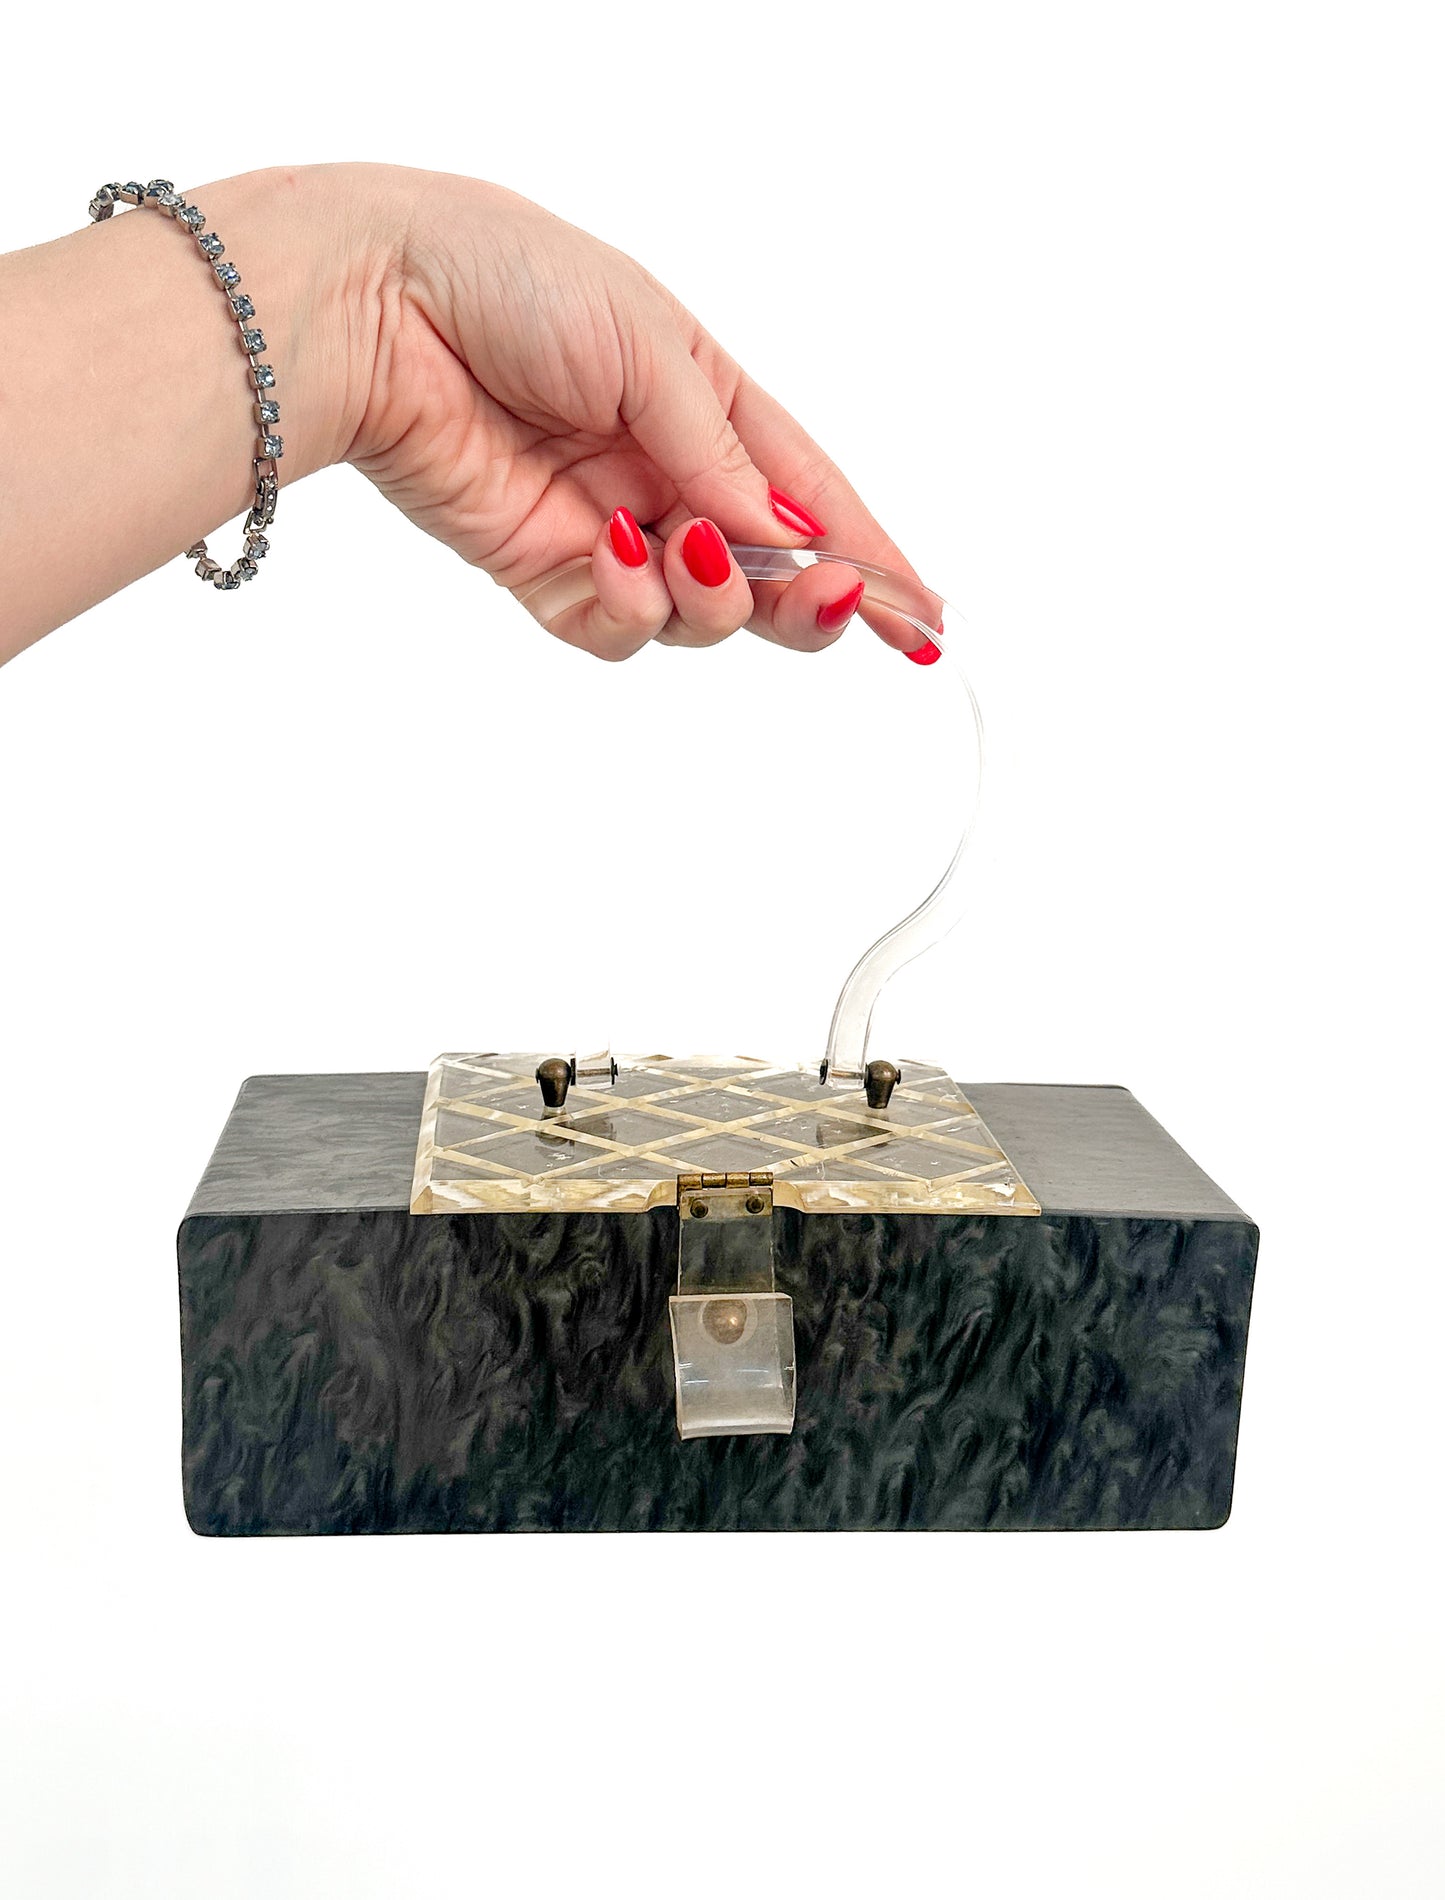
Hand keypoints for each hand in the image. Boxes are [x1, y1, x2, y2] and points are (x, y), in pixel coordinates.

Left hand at [336, 166, 932, 660]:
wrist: (379, 306)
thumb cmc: (511, 281)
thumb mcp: (647, 345)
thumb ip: (719, 450)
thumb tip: (779, 530)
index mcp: (711, 406)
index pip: (813, 496)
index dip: (872, 560)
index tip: (922, 619)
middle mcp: (669, 476)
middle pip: (771, 576)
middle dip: (810, 599)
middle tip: (827, 600)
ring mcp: (612, 530)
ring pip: (701, 616)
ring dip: (717, 597)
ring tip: (688, 547)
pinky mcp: (547, 572)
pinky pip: (616, 628)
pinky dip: (632, 606)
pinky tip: (616, 553)